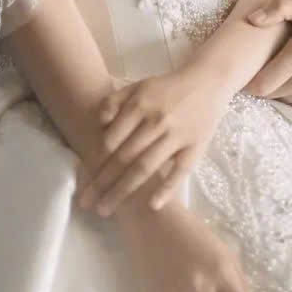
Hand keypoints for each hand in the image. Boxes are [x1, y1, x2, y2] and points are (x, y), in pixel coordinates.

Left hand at [75, 63, 230, 216]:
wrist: (208, 82)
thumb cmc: (166, 89)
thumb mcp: (138, 86)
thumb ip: (114, 101)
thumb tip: (99, 124)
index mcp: (140, 104)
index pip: (112, 139)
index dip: (96, 161)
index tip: (84, 180)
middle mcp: (156, 120)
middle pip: (124, 157)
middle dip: (102, 183)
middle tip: (87, 203)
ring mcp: (177, 135)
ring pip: (145, 167)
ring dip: (123, 191)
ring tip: (105, 210)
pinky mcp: (195, 146)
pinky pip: (180, 171)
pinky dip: (166, 189)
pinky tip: (152, 206)